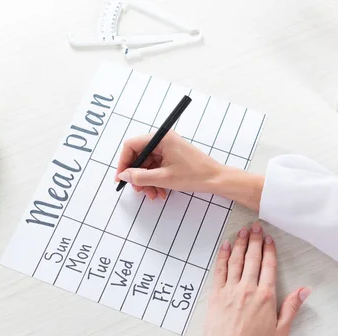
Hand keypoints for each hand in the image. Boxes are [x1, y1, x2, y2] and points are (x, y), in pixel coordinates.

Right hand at [115, 130, 264, 210]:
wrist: (216, 180)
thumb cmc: (195, 175)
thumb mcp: (163, 178)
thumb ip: (140, 177)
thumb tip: (124, 175)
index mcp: (161, 138)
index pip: (132, 145)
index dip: (123, 162)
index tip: (121, 178)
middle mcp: (163, 141)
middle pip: (139, 157)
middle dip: (137, 176)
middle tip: (138, 190)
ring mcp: (167, 149)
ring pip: (147, 166)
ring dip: (147, 182)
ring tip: (153, 195)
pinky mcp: (171, 158)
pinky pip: (156, 169)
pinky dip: (155, 181)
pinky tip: (160, 192)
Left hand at [192, 221, 310, 335]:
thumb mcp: (281, 331)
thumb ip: (292, 308)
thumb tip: (304, 290)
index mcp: (266, 296)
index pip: (268, 266)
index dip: (269, 250)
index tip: (269, 238)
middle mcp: (248, 288)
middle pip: (252, 258)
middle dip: (255, 240)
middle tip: (256, 226)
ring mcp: (230, 289)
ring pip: (236, 260)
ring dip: (240, 243)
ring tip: (243, 230)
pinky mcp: (216, 293)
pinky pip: (219, 270)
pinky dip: (223, 256)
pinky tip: (226, 246)